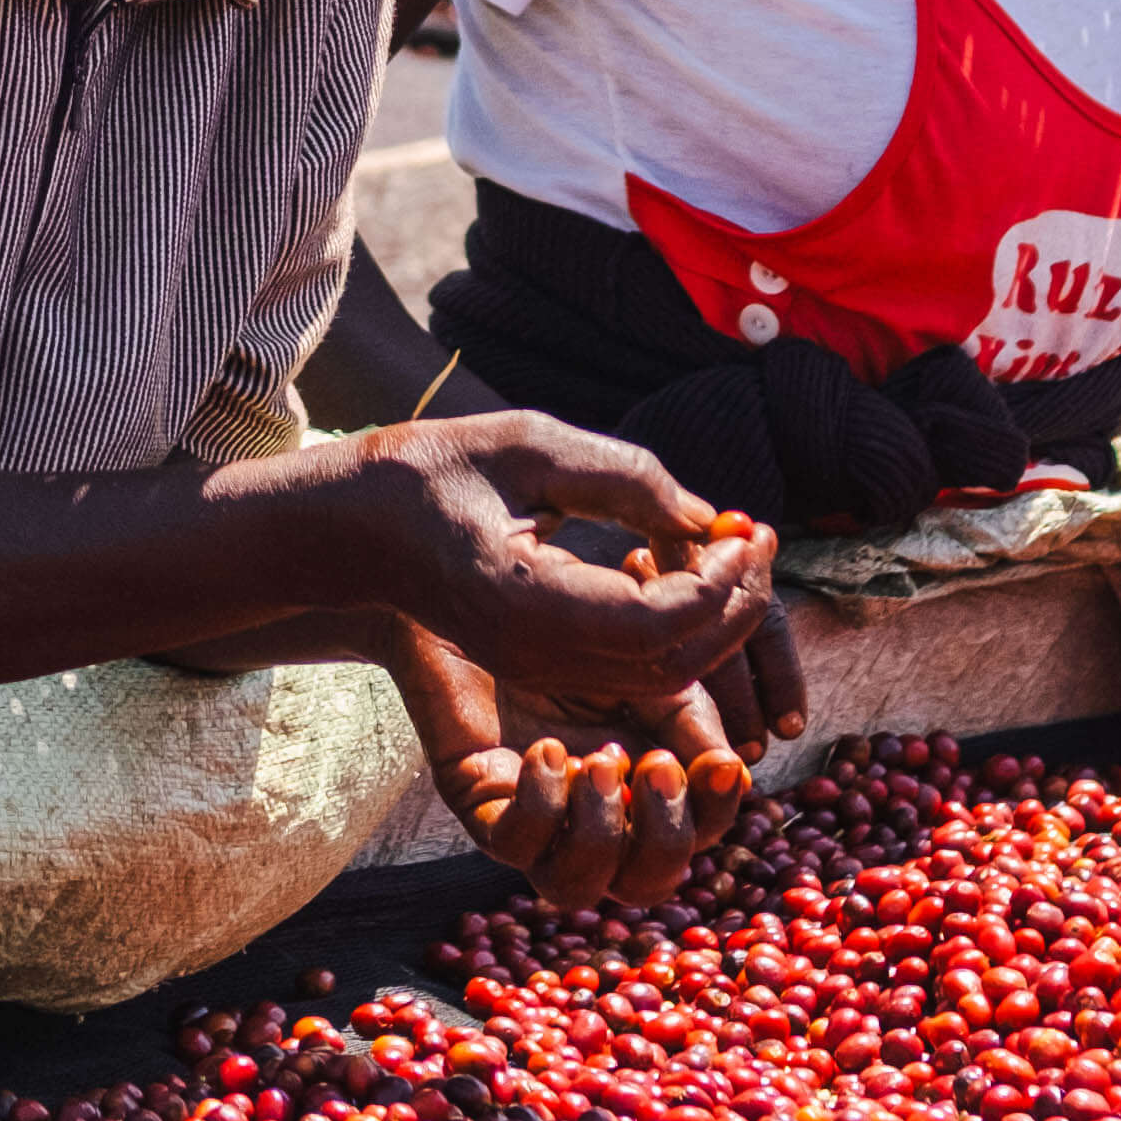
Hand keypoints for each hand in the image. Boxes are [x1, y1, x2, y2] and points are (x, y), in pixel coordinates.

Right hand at [230, 412, 778, 714]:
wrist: (358, 529)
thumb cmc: (437, 469)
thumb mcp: (532, 444)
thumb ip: (627, 477)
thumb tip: (712, 522)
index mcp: (521, 600)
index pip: (655, 621)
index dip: (721, 584)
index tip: (750, 529)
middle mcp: (531, 652)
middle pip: (669, 664)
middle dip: (735, 607)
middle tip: (762, 541)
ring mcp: (536, 669)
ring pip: (659, 676)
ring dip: (716, 621)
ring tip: (741, 552)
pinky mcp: (543, 667)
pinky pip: (633, 667)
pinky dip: (679, 627)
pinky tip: (689, 569)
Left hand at [376, 626, 765, 908]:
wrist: (490, 590)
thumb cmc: (577, 627)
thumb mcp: (653, 669)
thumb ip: (693, 720)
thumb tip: (732, 770)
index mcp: (642, 788)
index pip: (695, 837)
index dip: (714, 814)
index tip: (720, 765)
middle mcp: (592, 818)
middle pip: (644, 884)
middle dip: (663, 838)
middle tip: (656, 767)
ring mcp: (535, 818)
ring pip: (575, 887)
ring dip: (600, 833)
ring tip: (597, 761)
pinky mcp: (480, 802)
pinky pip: (513, 844)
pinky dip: (540, 806)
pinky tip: (547, 750)